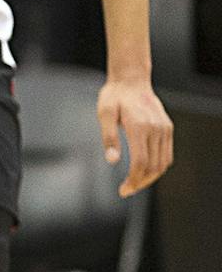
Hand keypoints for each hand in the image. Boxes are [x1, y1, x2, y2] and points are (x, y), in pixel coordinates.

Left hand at [98, 78, 172, 195]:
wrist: (131, 81)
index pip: (141, 162)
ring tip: (134, 183)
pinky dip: (158, 166)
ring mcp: (165, 129)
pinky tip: (144, 171)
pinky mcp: (167, 128)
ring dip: (150, 177)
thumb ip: (109, 138)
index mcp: (140, 127)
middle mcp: (156, 129)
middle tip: (126, 190)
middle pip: (154, 166)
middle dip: (140, 182)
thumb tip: (112, 161)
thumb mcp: (104, 114)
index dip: (133, 180)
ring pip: (163, 163)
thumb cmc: (114, 97)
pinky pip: (167, 154)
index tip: (123, 190)